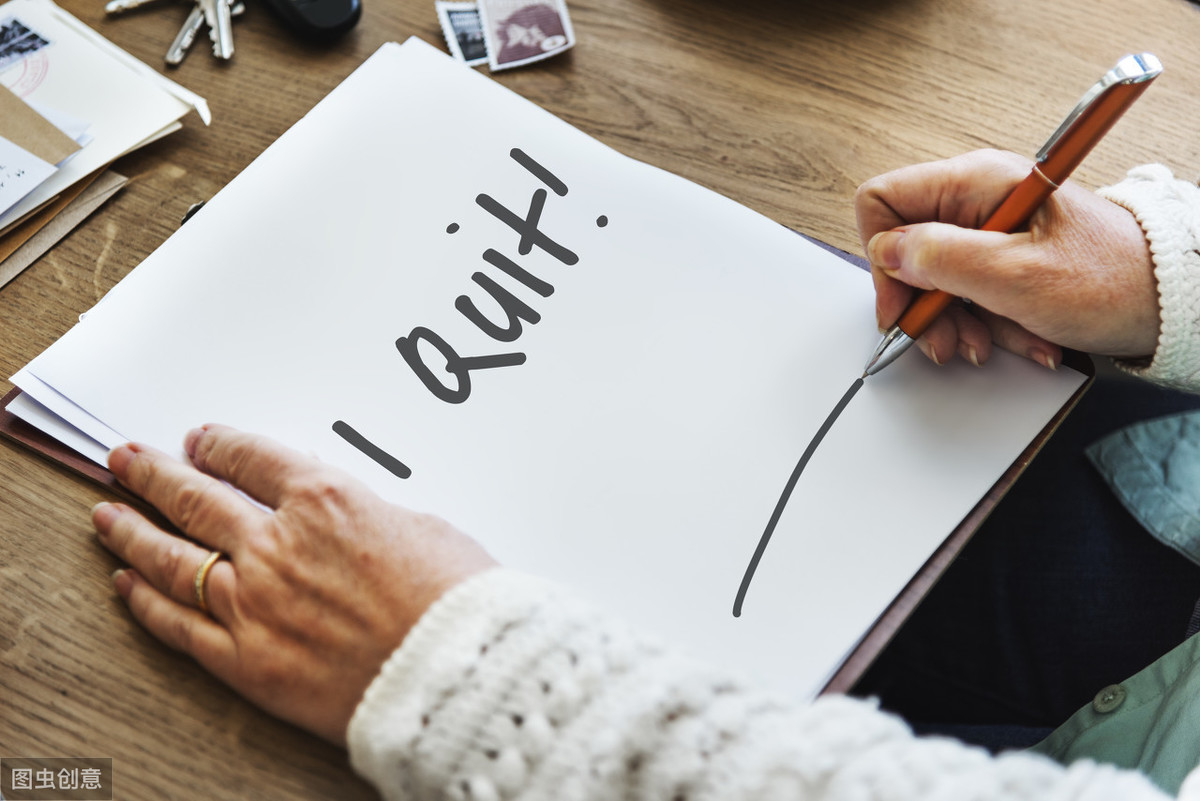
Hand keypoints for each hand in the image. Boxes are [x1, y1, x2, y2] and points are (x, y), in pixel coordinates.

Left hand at [92, 424, 495, 744]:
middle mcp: (276, 544)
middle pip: (196, 498)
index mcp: (324, 500)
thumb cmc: (455, 599)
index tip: (201, 441)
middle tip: (126, 460)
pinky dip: (147, 603)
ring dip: (132, 530)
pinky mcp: (246, 660)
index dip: (219, 445)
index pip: (252, 457)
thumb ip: (365, 513)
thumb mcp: (421, 525)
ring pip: (172, 557)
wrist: (455, 672)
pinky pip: (180, 625)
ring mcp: (253, 602)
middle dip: (154, 474)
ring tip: (106, 515)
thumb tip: (341, 517)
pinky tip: (126, 585)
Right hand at [856, 149, 1159, 367]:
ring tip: (991, 343)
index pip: (883, 202)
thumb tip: (889, 253)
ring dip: (959, 322)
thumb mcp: (1016, 276)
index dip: (883, 257)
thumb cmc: (1112, 279)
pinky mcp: (1005, 256)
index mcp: (975, 183)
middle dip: (924, 304)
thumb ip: (942, 259)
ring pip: (937, 279)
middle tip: (946, 339)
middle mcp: (977, 198)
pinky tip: (1019, 338)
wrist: (1171, 299)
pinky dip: (988, 322)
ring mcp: (991, 228)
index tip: (903, 303)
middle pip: (908, 249)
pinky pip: (971, 292)